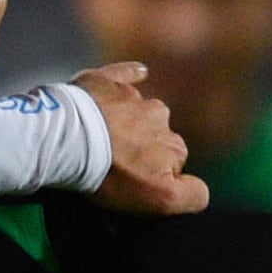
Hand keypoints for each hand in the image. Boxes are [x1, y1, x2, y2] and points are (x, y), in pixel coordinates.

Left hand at [75, 65, 207, 215]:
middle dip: (140, 146)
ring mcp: (133, 96)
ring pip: (138, 109)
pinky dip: (131, 76)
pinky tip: (136, 74)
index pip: (174, 161)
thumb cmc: (112, 174)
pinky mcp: (107, 80)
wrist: (69, 141)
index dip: (156, 173)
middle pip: (156, 134)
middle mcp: (161, 116)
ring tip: (103, 135)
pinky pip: (126, 74)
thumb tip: (202, 191)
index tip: (135, 180)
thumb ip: (191, 195)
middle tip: (114, 161)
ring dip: (127, 120)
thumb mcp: (160, 198)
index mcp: (174, 144)